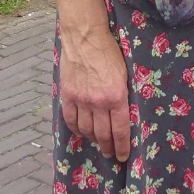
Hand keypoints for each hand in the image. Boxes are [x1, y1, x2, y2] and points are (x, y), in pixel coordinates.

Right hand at [59, 27, 130, 161]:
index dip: (121, 147)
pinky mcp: (68, 95)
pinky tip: (81, 131)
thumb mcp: (125, 72)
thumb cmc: (110, 50)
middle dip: (107, 147)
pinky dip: (76, 129)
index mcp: (117, 96)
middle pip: (102, 134)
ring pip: (86, 130)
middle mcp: (98, 102)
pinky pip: (71, 120)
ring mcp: (81, 100)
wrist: (86, 37)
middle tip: (109, 153)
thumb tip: (123, 112)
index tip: (122, 157)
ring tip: (97, 142)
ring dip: (92, 139)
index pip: (119, 130)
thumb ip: (123, 94)